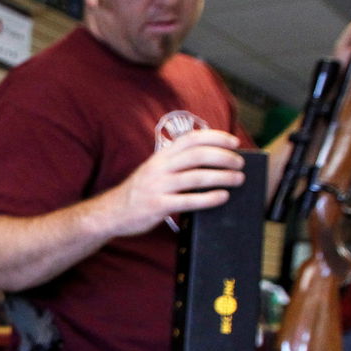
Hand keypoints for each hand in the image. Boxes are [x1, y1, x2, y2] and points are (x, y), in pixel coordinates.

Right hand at [98, 129, 245, 237]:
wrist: (111, 212)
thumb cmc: (140, 192)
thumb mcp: (154, 170)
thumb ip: (176, 163)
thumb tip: (212, 160)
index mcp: (160, 156)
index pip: (191, 139)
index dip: (215, 137)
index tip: (233, 142)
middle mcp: (159, 168)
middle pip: (197, 155)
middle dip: (223, 157)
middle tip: (239, 163)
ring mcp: (158, 187)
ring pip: (196, 177)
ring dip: (222, 176)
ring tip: (237, 179)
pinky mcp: (158, 206)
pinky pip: (189, 200)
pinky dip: (209, 198)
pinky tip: (222, 197)